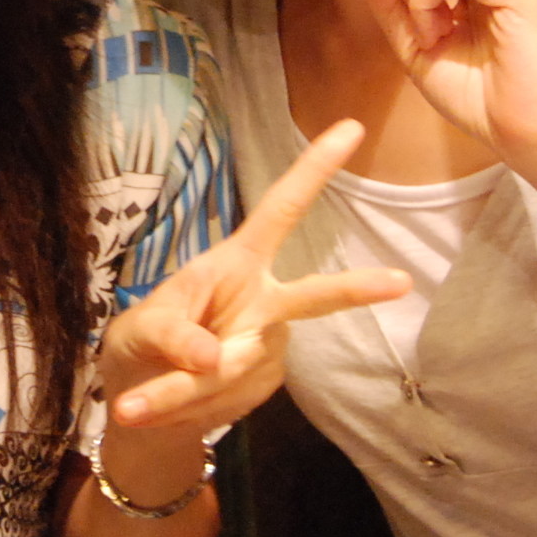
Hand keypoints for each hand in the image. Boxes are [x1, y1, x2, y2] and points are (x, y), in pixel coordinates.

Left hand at [100, 120, 408, 437]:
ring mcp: (270, 345)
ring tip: (136, 405)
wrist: (141, 404)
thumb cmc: (140, 346)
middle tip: (401, 282)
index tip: (351, 128)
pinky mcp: (265, 383)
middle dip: (355, 289)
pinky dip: (187, 408)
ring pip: (236, 369)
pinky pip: (228, 398)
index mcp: (235, 263)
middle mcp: (263, 300)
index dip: (314, 170)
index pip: (280, 210)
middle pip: (314, 295)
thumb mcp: (137, 331)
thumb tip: (212, 357)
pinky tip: (169, 407)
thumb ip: (170, 336)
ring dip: (180, 392)